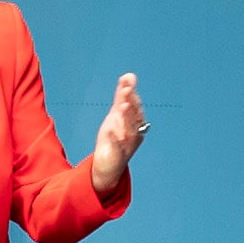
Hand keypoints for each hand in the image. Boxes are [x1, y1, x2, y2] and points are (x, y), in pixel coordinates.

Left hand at [87, 69, 148, 196]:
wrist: (108, 166)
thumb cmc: (114, 138)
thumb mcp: (116, 115)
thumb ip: (122, 96)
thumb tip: (129, 75)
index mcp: (135, 123)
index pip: (135, 106)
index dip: (131, 94)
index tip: (127, 80)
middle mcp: (134, 133)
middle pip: (134, 116)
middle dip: (130, 102)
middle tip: (126, 90)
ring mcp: (127, 145)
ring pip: (129, 130)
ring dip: (126, 118)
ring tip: (123, 105)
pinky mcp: (117, 156)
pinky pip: (117, 147)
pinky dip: (114, 139)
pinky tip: (110, 130)